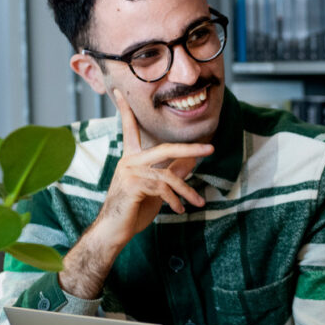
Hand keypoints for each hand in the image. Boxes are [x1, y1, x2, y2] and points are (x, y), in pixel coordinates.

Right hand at [59, 90, 213, 297]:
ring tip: (198, 204)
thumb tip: (192, 161)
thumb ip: (171, 174)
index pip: (129, 128)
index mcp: (131, 158)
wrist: (112, 232)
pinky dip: (175, 201)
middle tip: (211, 148)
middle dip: (190, 148)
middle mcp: (129, 161)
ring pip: (168, 176)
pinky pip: (163, 189)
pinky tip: (180, 210)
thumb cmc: (133, 210)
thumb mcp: (156, 190)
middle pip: (164, 148)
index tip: (117, 91)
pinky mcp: (133, 187)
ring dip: (187, 191)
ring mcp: (129, 173)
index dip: (125, 110)